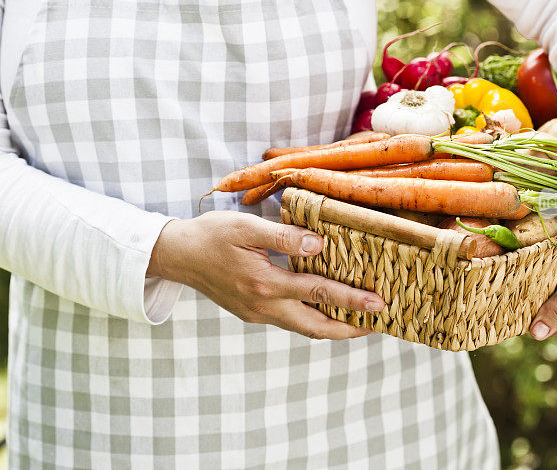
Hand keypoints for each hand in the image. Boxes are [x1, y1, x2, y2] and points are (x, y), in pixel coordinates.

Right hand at [147, 211, 383, 339]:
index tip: (378, 304)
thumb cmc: (211, 235)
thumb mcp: (246, 227)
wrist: (177, 255)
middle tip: (378, 324)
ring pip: (303, 328)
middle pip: (315, 327)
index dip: (352, 299)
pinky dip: (313, 319)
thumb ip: (284, 236)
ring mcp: (257, 313)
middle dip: (349, 329)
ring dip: (332, 328)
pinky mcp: (252, 312)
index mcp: (264, 283)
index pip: (318, 292)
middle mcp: (263, 305)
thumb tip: (319, 245)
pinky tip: (325, 309)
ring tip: (359, 321)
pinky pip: (289, 321)